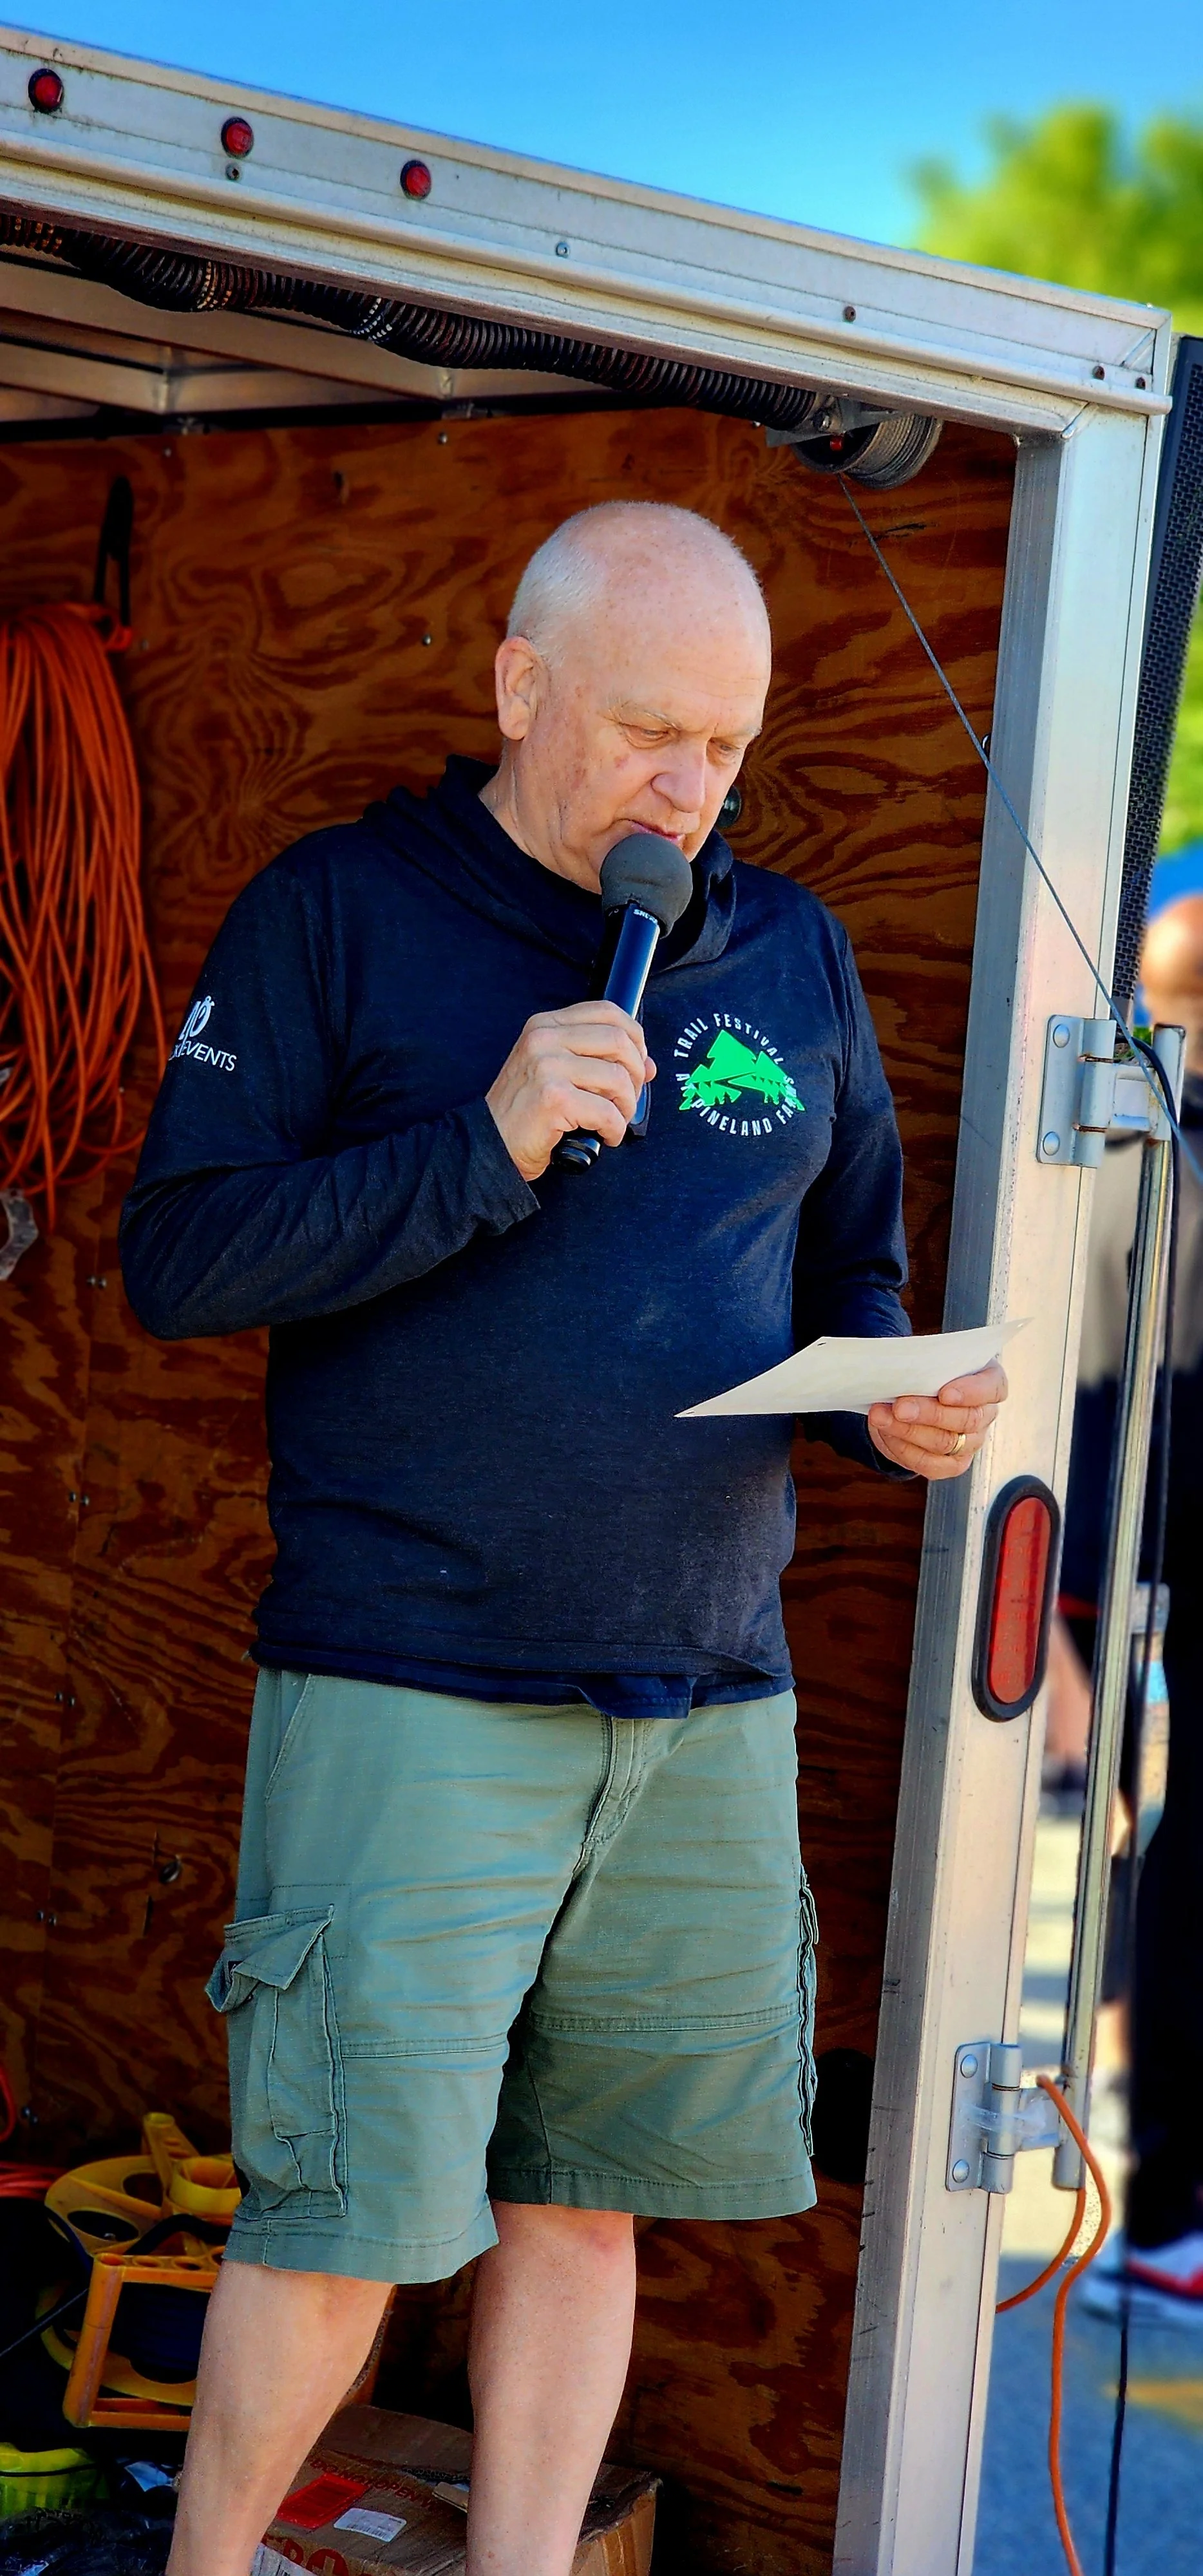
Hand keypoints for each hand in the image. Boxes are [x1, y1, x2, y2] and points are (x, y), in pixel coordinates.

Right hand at [486, 1001, 654, 1181]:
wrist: (490, 1144)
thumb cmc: (525, 1111)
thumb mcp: (557, 1072)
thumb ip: (599, 1060)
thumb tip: (648, 1064)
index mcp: (546, 1025)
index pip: (607, 1011)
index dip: (634, 1037)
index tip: (637, 1063)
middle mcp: (544, 1039)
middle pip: (619, 1041)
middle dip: (636, 1074)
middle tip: (628, 1099)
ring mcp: (547, 1066)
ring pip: (618, 1077)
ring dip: (626, 1107)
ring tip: (615, 1121)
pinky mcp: (553, 1098)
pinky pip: (607, 1112)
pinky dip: (614, 1129)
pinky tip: (605, 1136)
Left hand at [867, 1360, 1007, 1478]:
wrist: (911, 1396)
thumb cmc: (926, 1371)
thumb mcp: (929, 1359)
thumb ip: (926, 1364)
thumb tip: (902, 1373)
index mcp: (990, 1382)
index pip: (993, 1388)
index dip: (971, 1392)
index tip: (944, 1393)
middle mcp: (985, 1415)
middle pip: (966, 1419)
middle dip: (929, 1413)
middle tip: (899, 1407)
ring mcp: (971, 1443)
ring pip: (944, 1443)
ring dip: (908, 1430)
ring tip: (880, 1416)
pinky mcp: (952, 1464)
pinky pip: (930, 1464)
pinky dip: (903, 1448)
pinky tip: (886, 1432)